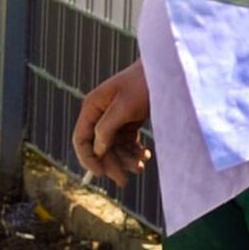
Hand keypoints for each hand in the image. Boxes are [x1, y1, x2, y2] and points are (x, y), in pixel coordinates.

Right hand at [71, 59, 151, 187]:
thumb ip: (106, 128)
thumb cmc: (144, 83)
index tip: (101, 174)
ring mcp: (115, 116)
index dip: (88, 159)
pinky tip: (145, 155)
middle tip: (125, 180)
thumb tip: (97, 150)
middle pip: (99, 146)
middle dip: (112, 163)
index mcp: (93, 106)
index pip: (81, 139)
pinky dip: (134, 150)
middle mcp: (101, 112)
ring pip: (115, 146)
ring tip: (140, 166)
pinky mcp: (129, 119)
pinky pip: (127, 141)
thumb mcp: (124, 106)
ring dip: (125, 159)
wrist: (167, 69)